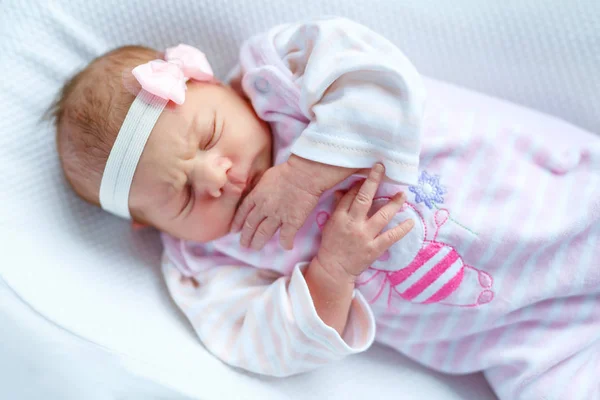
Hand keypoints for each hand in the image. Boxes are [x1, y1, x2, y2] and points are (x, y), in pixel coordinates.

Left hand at [230, 161, 321, 249]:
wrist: (304, 174)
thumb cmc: (288, 170)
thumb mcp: (267, 175)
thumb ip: (261, 187)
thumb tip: (260, 191)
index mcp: (257, 195)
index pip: (243, 212)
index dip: (237, 222)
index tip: (234, 230)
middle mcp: (264, 208)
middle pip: (251, 225)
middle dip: (246, 236)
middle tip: (244, 244)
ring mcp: (277, 216)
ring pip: (263, 233)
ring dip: (258, 242)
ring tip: (255, 248)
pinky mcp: (292, 222)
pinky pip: (286, 236)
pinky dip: (285, 243)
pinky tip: (287, 247)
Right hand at [316, 163, 413, 280]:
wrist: (334, 269)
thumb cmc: (331, 244)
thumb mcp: (330, 223)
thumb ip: (339, 206)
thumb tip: (346, 189)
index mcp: (340, 217)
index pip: (351, 195)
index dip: (361, 184)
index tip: (370, 175)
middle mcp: (353, 224)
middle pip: (364, 198)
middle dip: (374, 181)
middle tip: (383, 169)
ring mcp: (365, 236)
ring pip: (382, 215)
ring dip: (394, 203)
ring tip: (403, 194)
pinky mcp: (374, 249)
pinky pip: (391, 236)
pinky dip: (402, 229)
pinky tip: (410, 221)